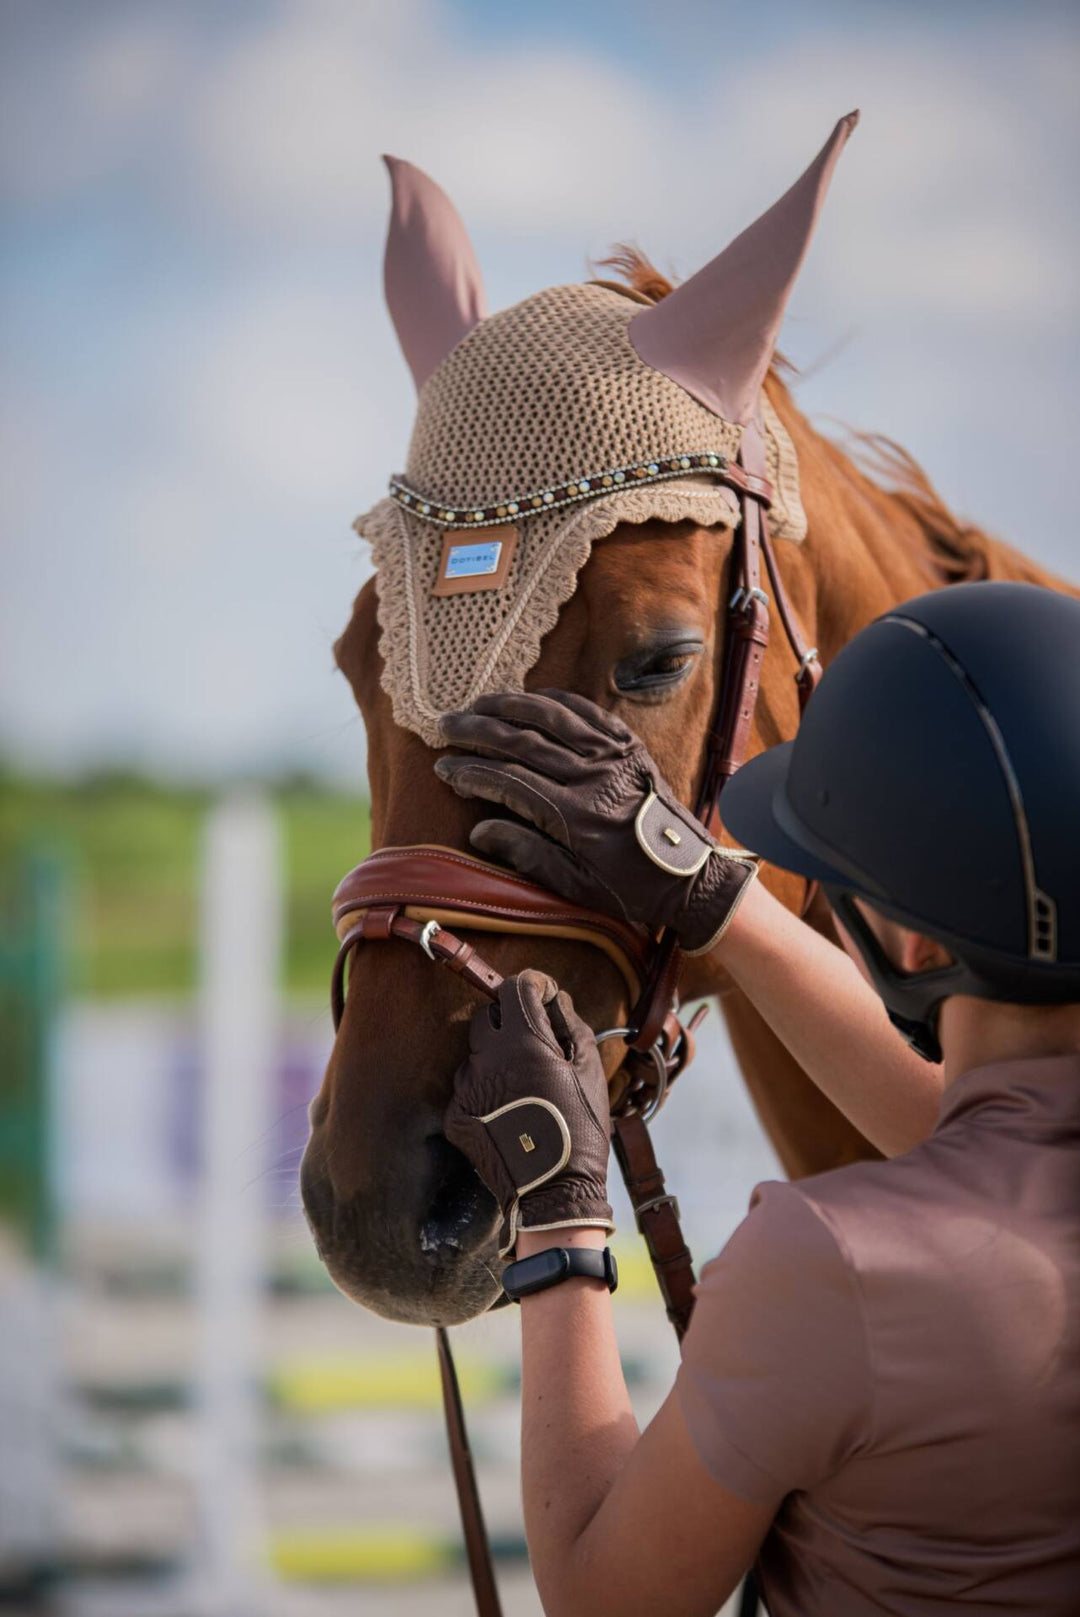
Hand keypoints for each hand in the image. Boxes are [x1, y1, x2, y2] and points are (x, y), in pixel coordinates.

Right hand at [436, 689, 757, 953]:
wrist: (691, 875)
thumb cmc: (630, 887)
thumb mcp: (574, 884)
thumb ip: (525, 852)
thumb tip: (478, 831)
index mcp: (574, 814)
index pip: (508, 779)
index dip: (471, 771)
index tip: (443, 767)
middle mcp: (592, 776)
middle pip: (522, 740)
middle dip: (478, 730)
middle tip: (445, 725)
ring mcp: (614, 755)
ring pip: (551, 717)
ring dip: (510, 705)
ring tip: (478, 703)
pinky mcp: (630, 746)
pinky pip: (587, 713)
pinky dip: (555, 701)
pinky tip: (531, 698)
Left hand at [445, 970, 612, 1256]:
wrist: (554, 1192)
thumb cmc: (581, 1128)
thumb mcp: (590, 1070)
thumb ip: (571, 1024)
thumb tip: (556, 999)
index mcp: (523, 1041)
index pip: (514, 988)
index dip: (532, 986)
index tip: (544, 994)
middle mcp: (486, 1058)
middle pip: (486, 1016)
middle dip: (508, 1019)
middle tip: (534, 1042)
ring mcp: (465, 1087)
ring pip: (475, 1054)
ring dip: (496, 1058)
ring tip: (524, 1087)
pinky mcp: (455, 1115)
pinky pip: (467, 1089)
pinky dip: (486, 1091)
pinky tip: (509, 1112)